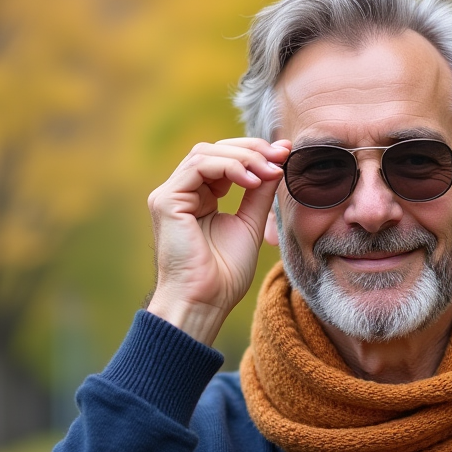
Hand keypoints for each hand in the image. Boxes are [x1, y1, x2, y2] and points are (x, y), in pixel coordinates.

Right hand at [145, 138, 290, 344]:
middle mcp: (181, 193)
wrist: (205, 302)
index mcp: (199, 199)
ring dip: (243, 158)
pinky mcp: (166, 200)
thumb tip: (277, 161)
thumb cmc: (224, 275)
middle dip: (251, 150)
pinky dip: (229, 167)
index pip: (223, 160)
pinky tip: (251, 181)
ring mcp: (170, 195)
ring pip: (205, 153)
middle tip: (281, 155)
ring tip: (269, 172)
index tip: (285, 153)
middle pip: (214, 150)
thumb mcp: (250, 224)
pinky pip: (198, 166)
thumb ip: (259, 193)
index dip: (254, 153)